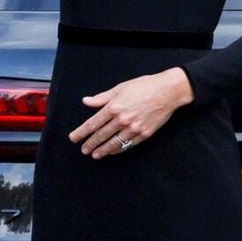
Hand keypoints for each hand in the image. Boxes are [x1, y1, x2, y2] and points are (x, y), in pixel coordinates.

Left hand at [69, 67, 193, 158]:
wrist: (167, 91)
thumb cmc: (144, 86)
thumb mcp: (121, 87)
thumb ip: (102, 97)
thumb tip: (86, 101)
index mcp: (114, 107)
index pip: (93, 123)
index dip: (81, 132)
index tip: (74, 138)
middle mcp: (122, 119)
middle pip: (101, 136)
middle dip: (90, 144)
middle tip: (83, 150)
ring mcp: (133, 128)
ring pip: (113, 143)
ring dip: (102, 150)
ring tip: (95, 155)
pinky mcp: (144, 134)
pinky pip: (127, 145)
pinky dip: (118, 149)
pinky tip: (112, 151)